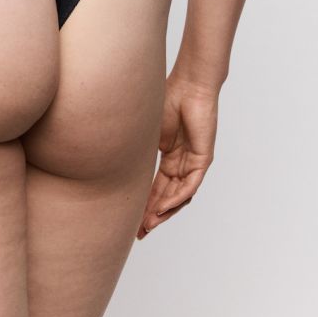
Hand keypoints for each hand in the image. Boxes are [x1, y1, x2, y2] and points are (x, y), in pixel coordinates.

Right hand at [136, 75, 218, 239]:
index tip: (133, 220)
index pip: (157, 186)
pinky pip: (190, 185)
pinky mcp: (202, 158)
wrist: (190, 84)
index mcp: (169, 155)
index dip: (145, 204)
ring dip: (164, 212)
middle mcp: (182, 162)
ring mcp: (193, 161)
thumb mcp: (148, 130)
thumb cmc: (169, 98)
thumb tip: (115, 159)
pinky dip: (177, 198)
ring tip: (148, 225)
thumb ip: (139, 148)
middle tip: (139, 232)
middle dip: (152, 215)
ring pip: (179, 195)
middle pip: (167, 196)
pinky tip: (163, 208)